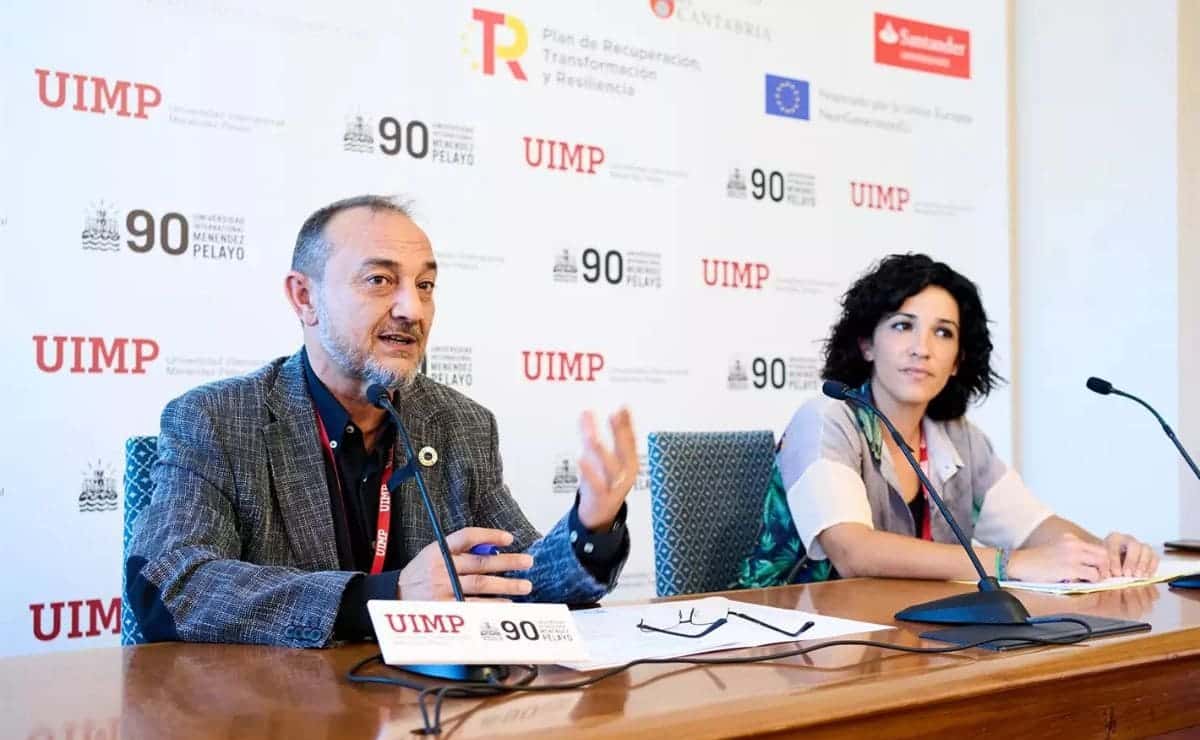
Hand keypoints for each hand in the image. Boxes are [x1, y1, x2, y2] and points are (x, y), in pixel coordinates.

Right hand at [396, 527, 532, 599]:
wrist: (394, 596)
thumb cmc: (421, 574)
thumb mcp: (434, 554)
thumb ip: (459, 551)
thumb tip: (492, 551)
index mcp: (439, 550)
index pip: (467, 537)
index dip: (490, 536)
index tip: (509, 539)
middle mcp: (441, 568)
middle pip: (480, 563)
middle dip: (507, 562)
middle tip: (527, 562)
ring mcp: (443, 589)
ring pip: (481, 585)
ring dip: (506, 585)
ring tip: (524, 585)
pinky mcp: (445, 608)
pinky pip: (474, 606)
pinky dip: (492, 605)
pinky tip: (506, 603)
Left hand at [576, 408, 637, 530]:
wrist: (600, 513)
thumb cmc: (601, 481)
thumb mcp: (598, 456)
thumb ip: (590, 433)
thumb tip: (585, 412)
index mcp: (628, 463)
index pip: (630, 440)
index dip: (627, 424)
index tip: (623, 408)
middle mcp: (624, 474)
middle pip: (624, 451)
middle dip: (620, 433)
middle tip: (615, 415)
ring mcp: (614, 487)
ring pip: (610, 467)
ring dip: (602, 451)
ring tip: (593, 436)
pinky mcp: (600, 497)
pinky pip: (596, 484)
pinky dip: (589, 472)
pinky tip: (581, 459)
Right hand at [1007, 532, 1112, 581]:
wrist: (1018, 565)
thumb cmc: (1033, 563)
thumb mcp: (1054, 551)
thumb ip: (1070, 555)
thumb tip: (1087, 567)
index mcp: (1069, 539)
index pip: (1096, 547)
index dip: (1101, 560)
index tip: (1100, 570)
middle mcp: (1073, 544)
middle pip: (1103, 553)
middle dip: (1106, 567)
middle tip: (1102, 577)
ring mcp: (1072, 555)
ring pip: (1102, 563)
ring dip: (1101, 574)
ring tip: (1094, 582)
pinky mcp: (1070, 568)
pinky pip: (1093, 575)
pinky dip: (1093, 582)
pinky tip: (1084, 584)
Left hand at [1102, 531, 1158, 577]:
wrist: (1115, 563)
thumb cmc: (1107, 562)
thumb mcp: (1101, 562)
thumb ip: (1102, 566)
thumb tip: (1106, 574)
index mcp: (1114, 538)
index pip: (1114, 546)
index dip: (1114, 560)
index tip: (1115, 573)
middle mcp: (1128, 539)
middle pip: (1134, 545)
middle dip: (1131, 561)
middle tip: (1127, 574)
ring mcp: (1140, 545)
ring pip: (1146, 550)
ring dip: (1143, 564)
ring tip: (1138, 576)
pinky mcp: (1149, 554)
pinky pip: (1155, 557)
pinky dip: (1151, 567)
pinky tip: (1146, 576)